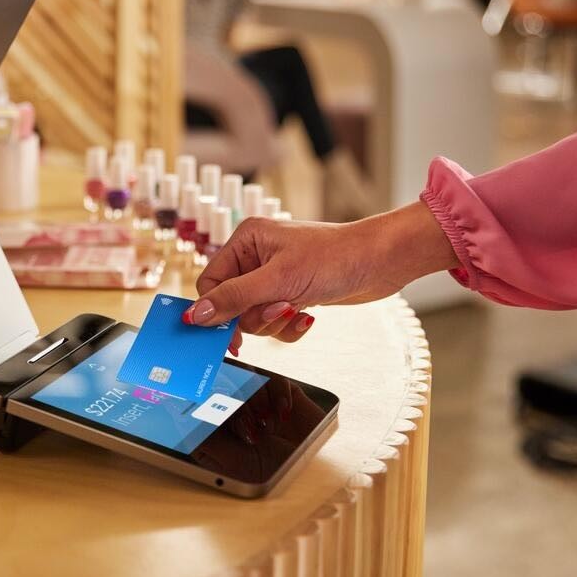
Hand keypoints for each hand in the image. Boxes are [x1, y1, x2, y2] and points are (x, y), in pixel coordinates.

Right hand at [186, 202, 458, 341]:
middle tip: (278, 312)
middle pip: (231, 303)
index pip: (211, 281)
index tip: (224, 336)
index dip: (215, 310)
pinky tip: (307, 318)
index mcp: (246, 240)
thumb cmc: (335, 257)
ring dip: (275, 322)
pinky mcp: (292, 293)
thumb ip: (233, 298)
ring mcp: (275, 276)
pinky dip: (289, 326)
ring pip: (253, 317)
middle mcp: (256, 256)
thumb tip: (195, 316)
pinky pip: (275, 322)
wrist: (382, 262)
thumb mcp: (278, 280)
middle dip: (255, 316)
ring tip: (297, 309)